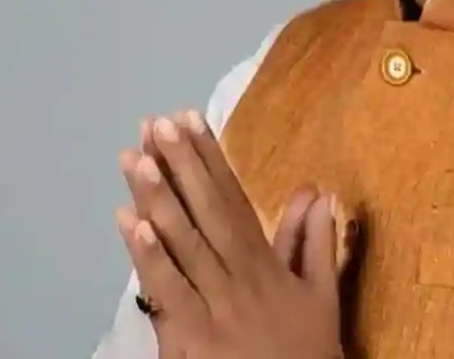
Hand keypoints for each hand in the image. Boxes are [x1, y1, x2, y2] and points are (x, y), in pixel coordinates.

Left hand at [118, 111, 343, 358]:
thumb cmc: (305, 354)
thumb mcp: (321, 296)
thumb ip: (316, 243)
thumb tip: (318, 192)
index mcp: (265, 264)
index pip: (232, 200)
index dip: (211, 159)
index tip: (191, 118)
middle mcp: (238, 277)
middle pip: (205, 212)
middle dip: (180, 165)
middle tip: (156, 123)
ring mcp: (213, 306)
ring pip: (184, 243)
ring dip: (158, 199)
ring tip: (135, 159)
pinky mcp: (191, 339)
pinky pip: (169, 292)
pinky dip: (150, 258)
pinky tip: (131, 225)